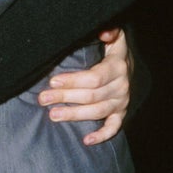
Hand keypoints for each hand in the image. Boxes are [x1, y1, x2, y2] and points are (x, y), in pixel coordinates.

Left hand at [37, 27, 131, 145]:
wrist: (129, 65)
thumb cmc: (112, 49)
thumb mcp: (115, 37)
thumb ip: (111, 32)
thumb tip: (104, 32)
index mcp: (117, 67)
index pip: (94, 77)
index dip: (73, 80)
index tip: (53, 80)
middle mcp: (121, 86)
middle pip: (91, 96)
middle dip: (65, 97)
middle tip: (43, 99)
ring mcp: (122, 101)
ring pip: (97, 112)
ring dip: (74, 115)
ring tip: (53, 115)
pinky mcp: (121, 113)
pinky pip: (114, 127)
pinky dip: (101, 135)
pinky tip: (86, 140)